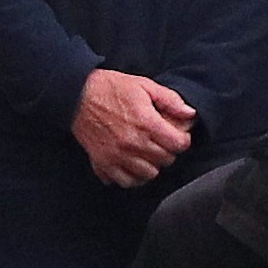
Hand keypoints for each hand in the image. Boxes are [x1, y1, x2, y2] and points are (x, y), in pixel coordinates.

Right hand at [72, 67, 196, 186]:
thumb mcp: (144, 86)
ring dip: (152, 164)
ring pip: (149, 174)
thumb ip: (170, 100)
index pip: (179, 145)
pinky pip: (127, 181)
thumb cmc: (111, 88)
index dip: (183, 139)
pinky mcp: (104, 163)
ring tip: (147, 152)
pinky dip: (133, 176)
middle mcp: (134, 143)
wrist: (77, 95)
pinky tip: (133, 164)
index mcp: (147, 123)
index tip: (177, 134)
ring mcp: (118, 156)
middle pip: (166, 160)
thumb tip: (191, 114)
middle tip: (161, 140)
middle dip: (168, 150)